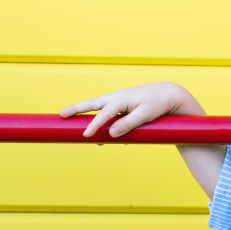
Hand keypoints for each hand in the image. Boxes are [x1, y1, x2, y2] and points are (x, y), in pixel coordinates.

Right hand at [58, 81, 197, 138]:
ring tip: (70, 118)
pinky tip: (98, 129)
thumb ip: (129, 124)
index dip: (94, 125)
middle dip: (76, 109)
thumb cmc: (158, 104)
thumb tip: (111, 134)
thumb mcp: (146, 115)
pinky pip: (107, 111)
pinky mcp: (122, 104)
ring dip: (84, 112)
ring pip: (97, 106)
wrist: (169, 94)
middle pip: (92, 104)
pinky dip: (99, 117)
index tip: (85, 135)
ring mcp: (119, 99)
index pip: (103, 114)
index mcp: (121, 99)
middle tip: (61, 115)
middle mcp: (117, 97)